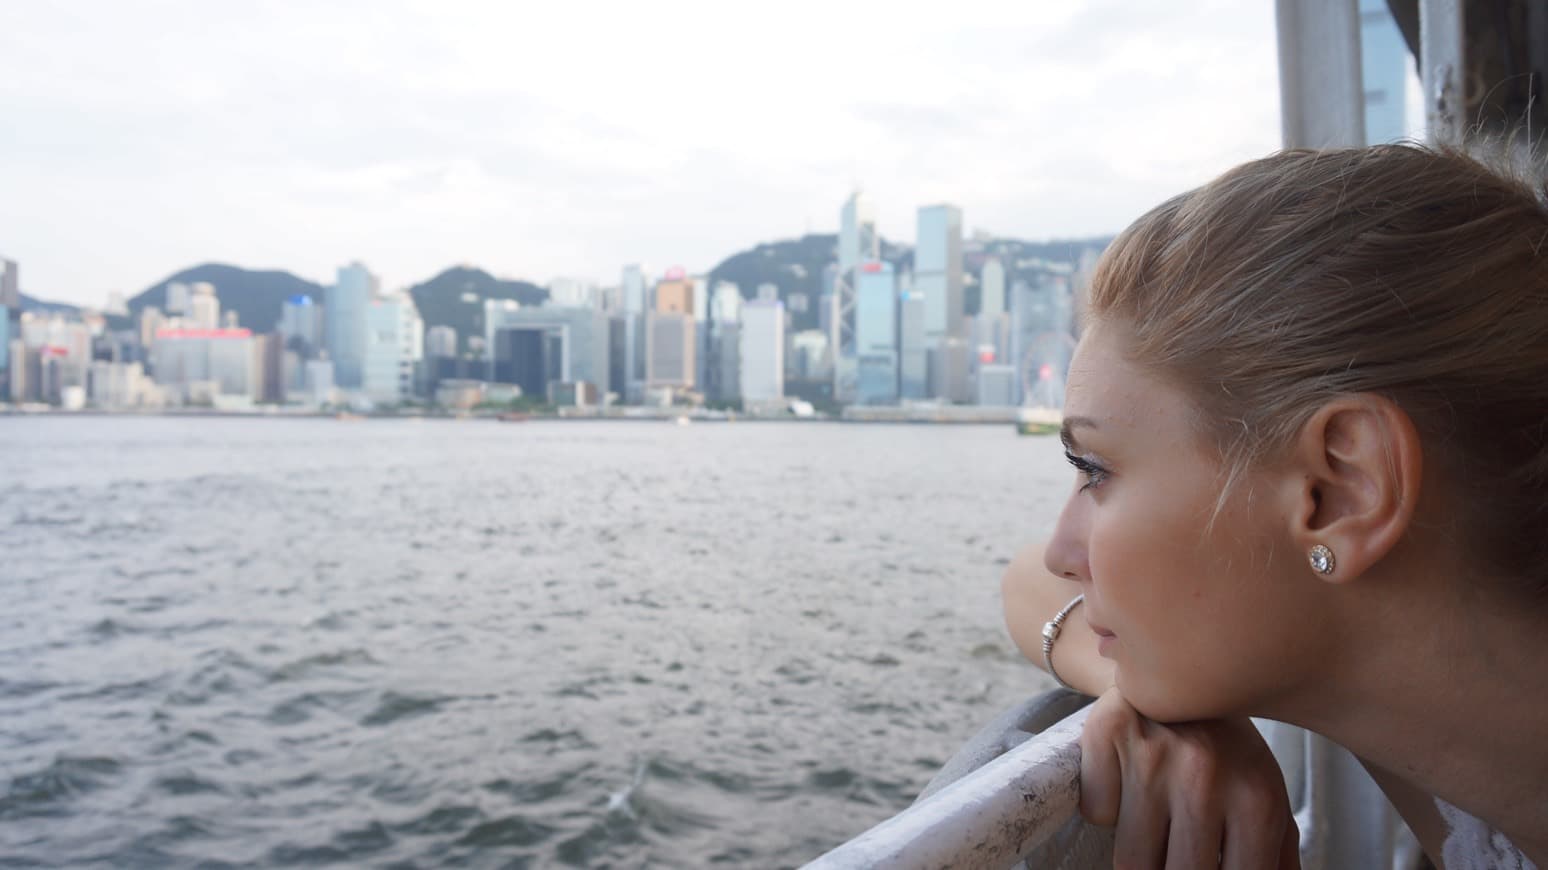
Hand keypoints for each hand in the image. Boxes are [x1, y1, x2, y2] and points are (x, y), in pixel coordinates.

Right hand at [1078, 688, 1299, 868]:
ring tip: (1154, 820)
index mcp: (1257, 800)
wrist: (1180, 662)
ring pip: (1130, 859)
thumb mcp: (1265, 798)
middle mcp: (1206, 776)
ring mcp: (1153, 755)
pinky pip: (1096, 813)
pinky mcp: (1107, 733)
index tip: (1196, 864)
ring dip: (1139, 848)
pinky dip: (1106, 807)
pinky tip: (1126, 780)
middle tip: (1173, 850)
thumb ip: (1276, 856)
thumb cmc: (1226, 748)